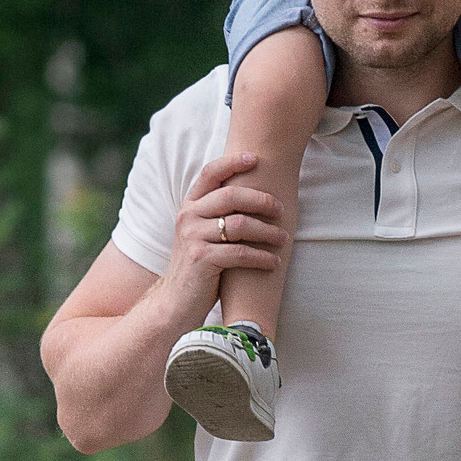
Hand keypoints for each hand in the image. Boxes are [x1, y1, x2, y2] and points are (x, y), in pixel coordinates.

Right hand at [165, 147, 287, 307]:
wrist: (176, 302)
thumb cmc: (198, 266)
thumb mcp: (201, 234)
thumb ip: (217, 214)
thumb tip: (252, 194)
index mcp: (189, 206)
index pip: (210, 173)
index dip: (233, 162)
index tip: (256, 158)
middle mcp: (188, 217)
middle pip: (231, 195)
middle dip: (261, 200)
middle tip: (281, 209)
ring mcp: (193, 238)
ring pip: (240, 225)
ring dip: (267, 232)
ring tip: (283, 239)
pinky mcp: (202, 260)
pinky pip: (240, 253)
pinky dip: (261, 257)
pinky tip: (274, 262)